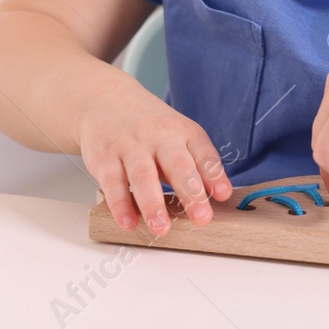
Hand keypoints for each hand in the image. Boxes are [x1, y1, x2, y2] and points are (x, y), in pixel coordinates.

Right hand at [76, 81, 232, 236]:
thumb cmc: (149, 126)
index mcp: (183, 132)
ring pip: (143, 175)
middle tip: (200, 218)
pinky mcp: (104, 157)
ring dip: (152, 204)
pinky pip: (113, 183)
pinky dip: (120, 205)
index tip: (223, 194)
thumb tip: (219, 195)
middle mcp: (159, 137)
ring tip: (160, 228)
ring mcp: (130, 146)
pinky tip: (128, 222)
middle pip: (177, 165)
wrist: (106, 99)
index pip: (203, 153)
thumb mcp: (178, 136)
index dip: (214, 174)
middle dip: (190, 193)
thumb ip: (197, 165)